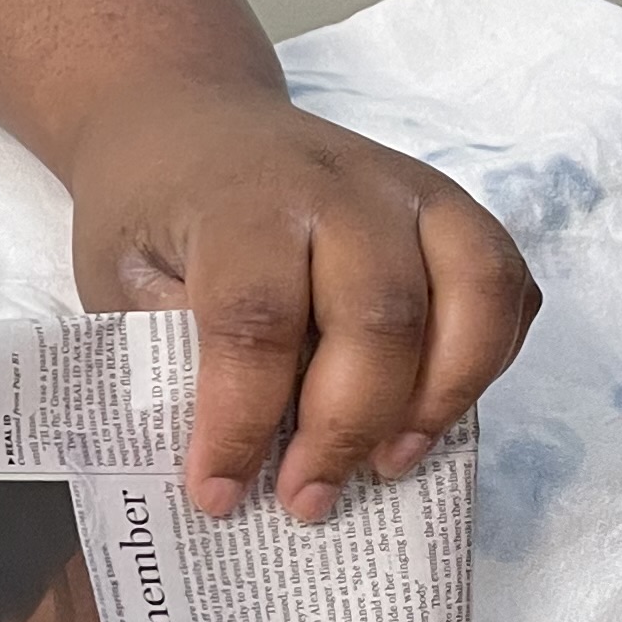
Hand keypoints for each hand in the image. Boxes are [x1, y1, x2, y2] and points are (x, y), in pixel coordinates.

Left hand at [63, 84, 537, 521]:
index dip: (244, 419)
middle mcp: (343, 187)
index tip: (219, 492)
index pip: (258, 318)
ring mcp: (413, 192)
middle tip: (307, 499)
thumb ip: (164, 349)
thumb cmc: (151, 212)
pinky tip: (431, 414)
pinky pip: (507, 287)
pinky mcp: (454, 209)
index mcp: (245, 202)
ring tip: (389, 465)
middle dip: (345, 428)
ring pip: (474, 294)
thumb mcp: (115, 276)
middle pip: (379, 317)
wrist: (191, 122)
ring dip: (441, 398)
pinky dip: (487, 359)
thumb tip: (229, 445)